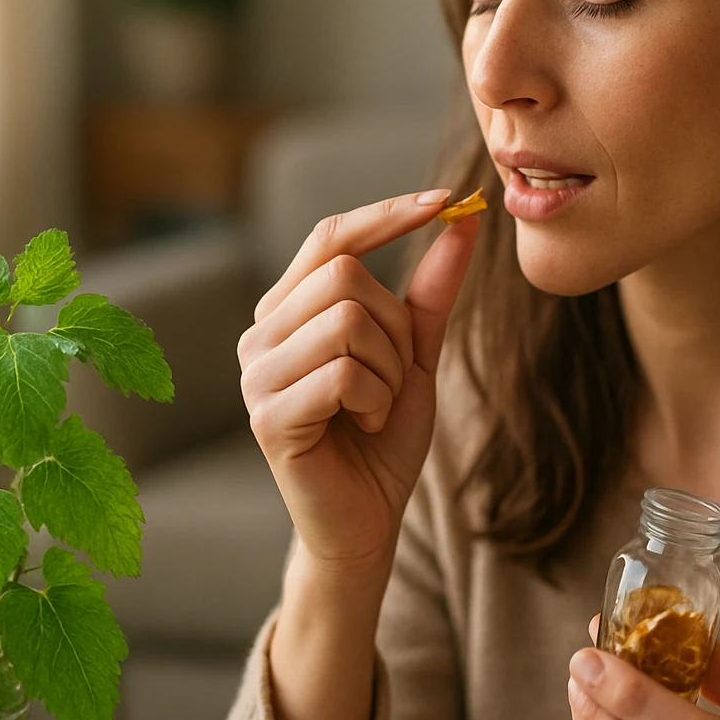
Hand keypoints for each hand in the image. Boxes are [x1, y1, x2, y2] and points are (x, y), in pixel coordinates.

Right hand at [237, 190, 478, 578]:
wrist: (368, 519)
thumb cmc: (383, 435)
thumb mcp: (417, 354)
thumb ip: (431, 290)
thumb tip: (463, 219)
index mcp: (289, 308)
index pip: (331, 236)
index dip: (388, 214)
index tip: (447, 200)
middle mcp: (261, 333)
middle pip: (346, 277)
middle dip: (396, 327)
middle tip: (393, 376)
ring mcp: (256, 375)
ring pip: (348, 323)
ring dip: (389, 369)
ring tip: (376, 405)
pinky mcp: (268, 417)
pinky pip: (343, 374)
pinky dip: (376, 400)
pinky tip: (365, 425)